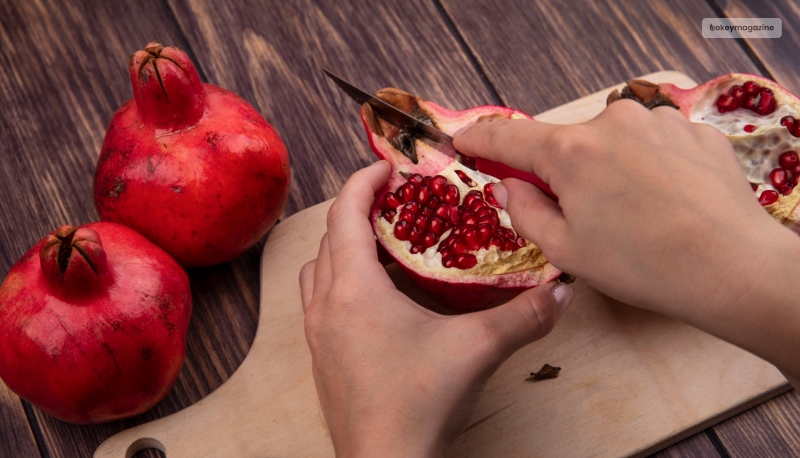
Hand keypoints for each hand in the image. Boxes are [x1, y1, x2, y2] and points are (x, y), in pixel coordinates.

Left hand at [299, 161, 572, 456]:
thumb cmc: (418, 403)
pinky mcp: (322, 357)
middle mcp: (325, 305)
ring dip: (344, 246)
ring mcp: (318, 334)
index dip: (364, 181)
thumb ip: (524, 315)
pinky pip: (321, 300)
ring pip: (318, 270)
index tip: (388, 166)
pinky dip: (341, 281)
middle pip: (330, 237)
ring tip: (383, 244)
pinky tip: (376, 298)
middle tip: (395, 202)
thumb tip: (562, 289)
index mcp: (353, 289)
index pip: (345, 213)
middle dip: (358, 210)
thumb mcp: (477, 350)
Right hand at [454, 100, 799, 380]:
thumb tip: (509, 185)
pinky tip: (663, 202)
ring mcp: (658, 121)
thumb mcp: (566, 250)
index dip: (480, 139)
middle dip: (562, 172)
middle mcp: (612, 121)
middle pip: (566, 142)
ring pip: (611, 141)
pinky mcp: (694, 130)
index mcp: (570, 151)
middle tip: (577, 215)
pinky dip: (646, 167)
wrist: (733, 268)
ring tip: (632, 215)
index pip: (508, 136)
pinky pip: (652, 143)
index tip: (463, 140)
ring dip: (607, 169)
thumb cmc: (641, 266)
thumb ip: (525, 210)